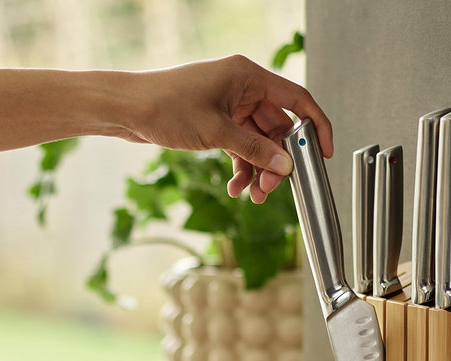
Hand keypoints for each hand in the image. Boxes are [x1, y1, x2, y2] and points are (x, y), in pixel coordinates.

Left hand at [122, 54, 333, 202]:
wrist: (127, 110)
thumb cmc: (164, 105)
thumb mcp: (215, 132)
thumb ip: (254, 150)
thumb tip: (284, 166)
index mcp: (248, 77)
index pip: (296, 99)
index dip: (315, 126)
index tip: (323, 153)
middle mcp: (242, 89)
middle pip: (277, 128)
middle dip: (277, 161)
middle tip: (271, 188)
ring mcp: (230, 106)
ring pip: (259, 143)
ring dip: (258, 170)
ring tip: (251, 194)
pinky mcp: (217, 122)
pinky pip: (241, 147)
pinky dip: (242, 167)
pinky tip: (236, 186)